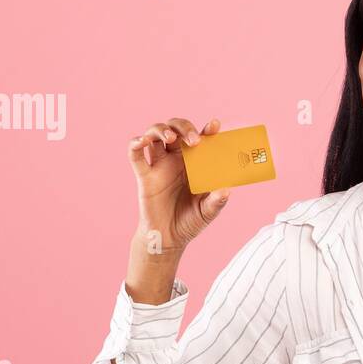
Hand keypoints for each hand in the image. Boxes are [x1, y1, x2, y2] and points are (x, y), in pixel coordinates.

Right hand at [128, 117, 230, 253]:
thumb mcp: (208, 211)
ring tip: (170, 138)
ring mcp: (159, 165)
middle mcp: (176, 159)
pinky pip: (135, 155)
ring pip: (154, 134)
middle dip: (183, 127)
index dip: (207, 130)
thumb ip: (217, 201)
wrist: (169, 238)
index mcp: (195, 163)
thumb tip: (227, 189)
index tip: (215, 125)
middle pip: (175, 129)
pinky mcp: (144, 175)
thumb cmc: (190, 221)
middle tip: (193, 140)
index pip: (201, 139)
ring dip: (160, 129)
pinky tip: (142, 141)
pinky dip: (135, 143)